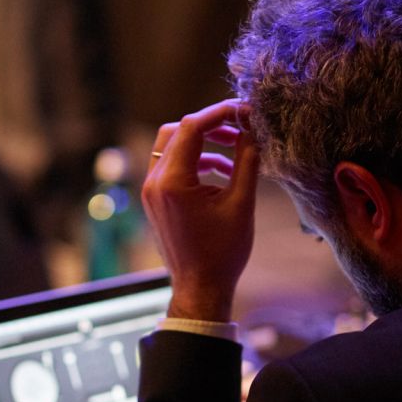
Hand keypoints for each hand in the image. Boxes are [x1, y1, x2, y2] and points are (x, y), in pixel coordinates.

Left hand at [141, 99, 258, 321]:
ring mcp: (150, 192)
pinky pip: (170, 167)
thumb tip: (251, 129)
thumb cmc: (222, 253)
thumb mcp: (241, 203)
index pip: (191, 127)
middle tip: (239, 130)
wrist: (200, 289)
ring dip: (202, 145)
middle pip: (176, 132)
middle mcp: (154, 183)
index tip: (244, 112)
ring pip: (171, 148)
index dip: (220, 113)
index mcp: (173, 182)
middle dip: (209, 126)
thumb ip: (247, 161)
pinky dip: (194, 162)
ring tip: (236, 154)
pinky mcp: (154, 201)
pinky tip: (221, 174)